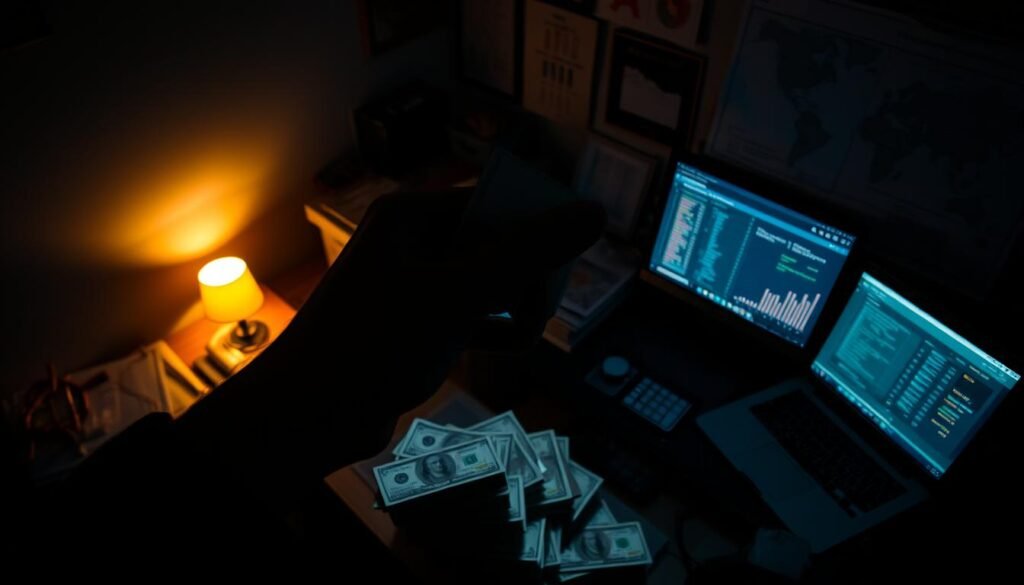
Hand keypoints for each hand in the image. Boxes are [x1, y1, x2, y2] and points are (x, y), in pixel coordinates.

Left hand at [176, 189, 604, 497]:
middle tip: (536, 313)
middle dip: (525, 278)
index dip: (536, 227)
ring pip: (489, 284)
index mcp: (412, 215)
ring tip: (523, 337)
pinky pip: (472, 315)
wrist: (309, 416)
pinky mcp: (418, 326)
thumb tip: (595, 213)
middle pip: (497, 243)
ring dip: (514, 308)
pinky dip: (492, 330)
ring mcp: (414, 285)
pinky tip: (501, 350)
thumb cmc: (376, 343)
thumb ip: (527, 253)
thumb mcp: (459, 293)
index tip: (566, 263)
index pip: (495, 202)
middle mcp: (412, 241)